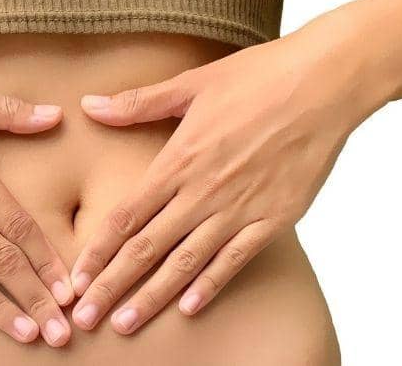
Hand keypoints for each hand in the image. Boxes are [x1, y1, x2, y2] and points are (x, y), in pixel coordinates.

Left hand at [70, 34, 382, 333]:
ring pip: (186, 262)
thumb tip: (88, 105)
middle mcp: (203, 191)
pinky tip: (189, 309)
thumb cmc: (258, 77)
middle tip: (85, 317)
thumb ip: (138, 103)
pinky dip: (211, 285)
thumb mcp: (191, 83)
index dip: (97, 251)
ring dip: (152, 296)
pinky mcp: (275, 218)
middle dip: (112, 285)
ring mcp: (239, 208)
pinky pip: (236, 260)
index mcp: (178, 160)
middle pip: (147, 248)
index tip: (75, 278)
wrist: (326, 82)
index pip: (125, 215)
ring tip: (124, 324)